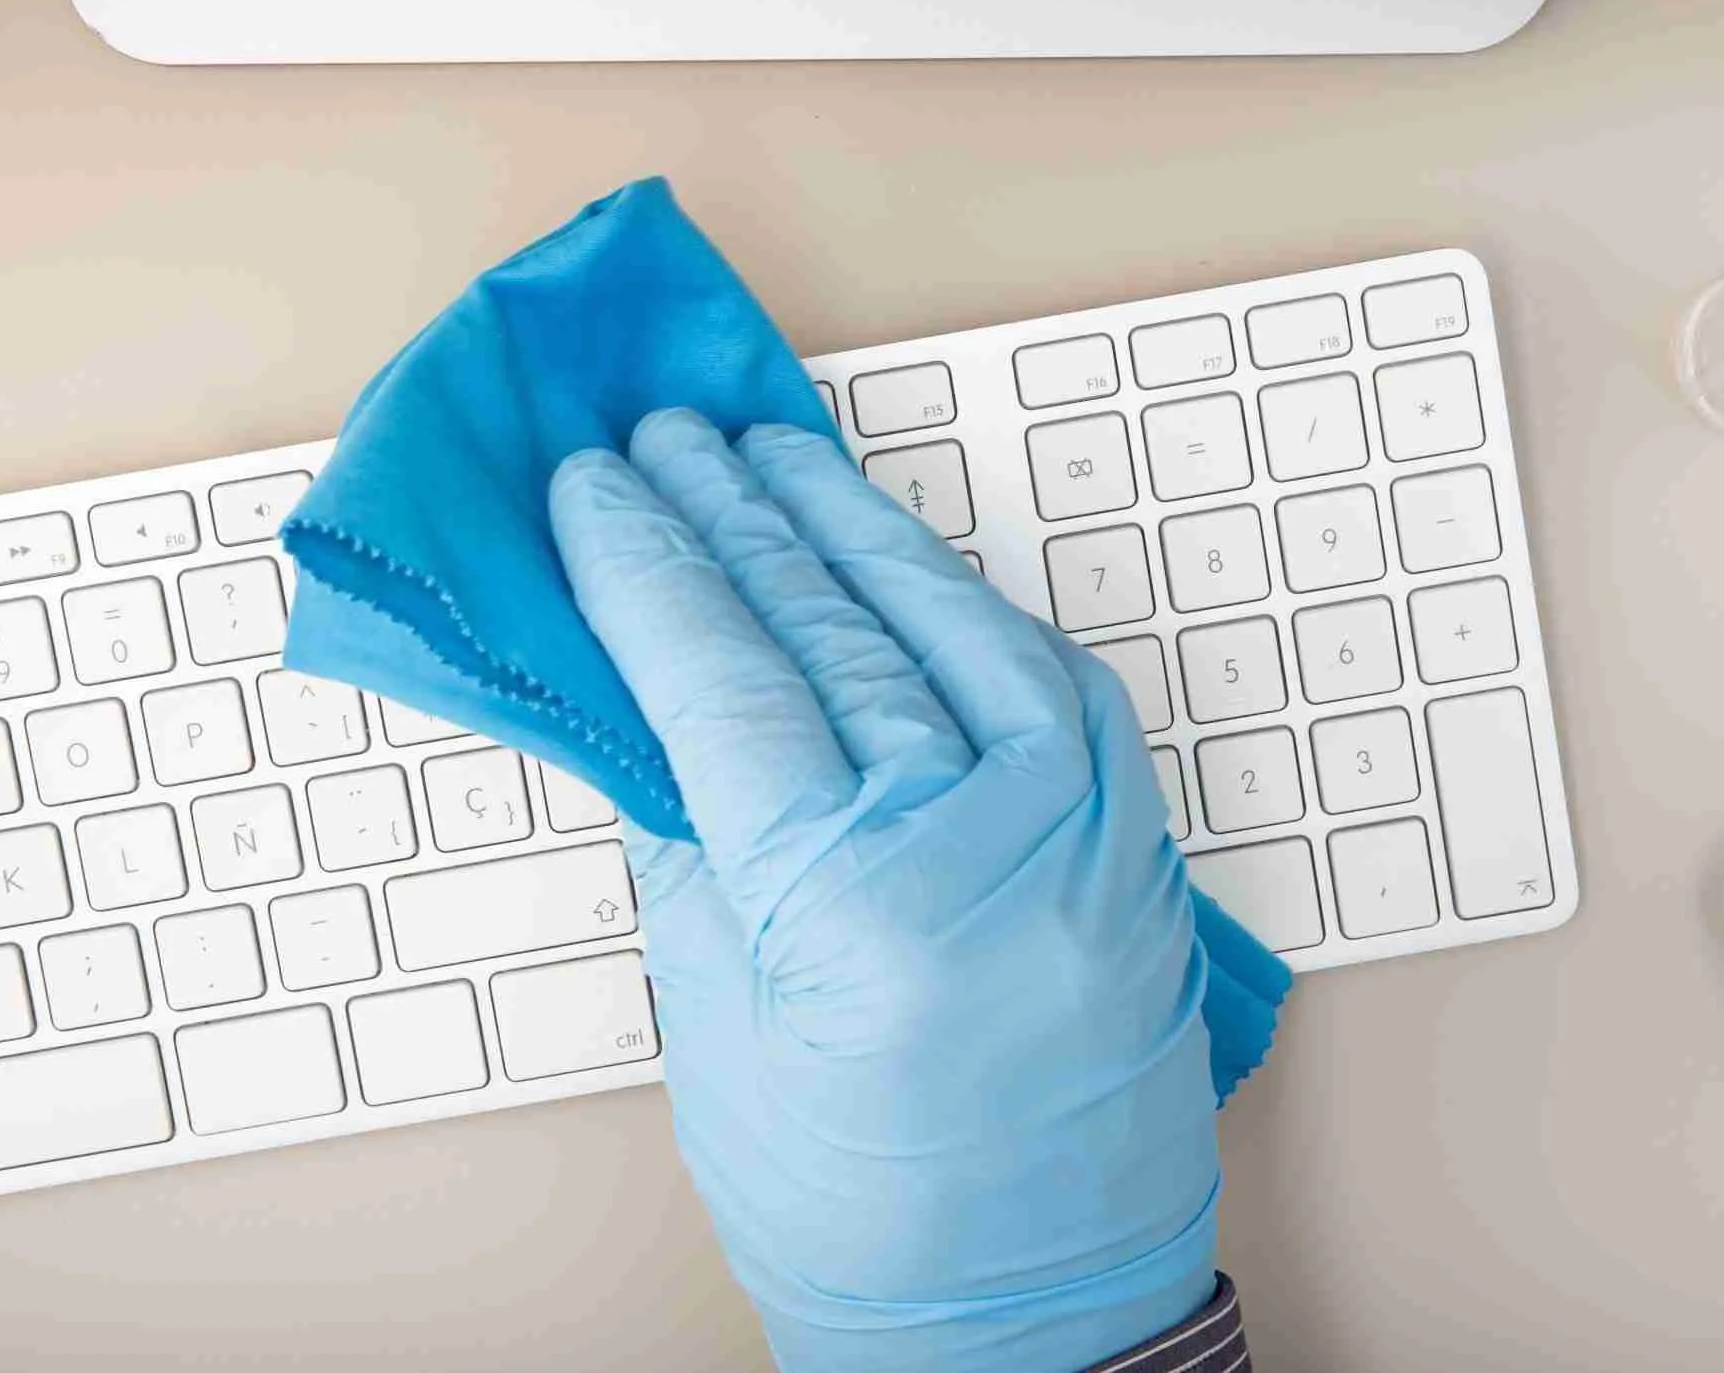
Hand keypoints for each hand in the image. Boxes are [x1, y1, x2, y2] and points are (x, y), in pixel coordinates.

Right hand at [551, 411, 1220, 1372]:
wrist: (1042, 1314)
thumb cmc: (863, 1214)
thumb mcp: (718, 1030)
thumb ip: (685, 839)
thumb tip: (638, 690)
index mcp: (851, 902)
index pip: (719, 674)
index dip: (643, 564)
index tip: (594, 487)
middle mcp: (982, 838)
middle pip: (826, 622)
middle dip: (730, 515)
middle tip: (664, 439)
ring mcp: (1077, 823)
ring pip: (942, 616)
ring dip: (846, 523)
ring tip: (767, 451)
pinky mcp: (1129, 830)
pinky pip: (1038, 666)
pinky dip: (958, 597)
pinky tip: (898, 551)